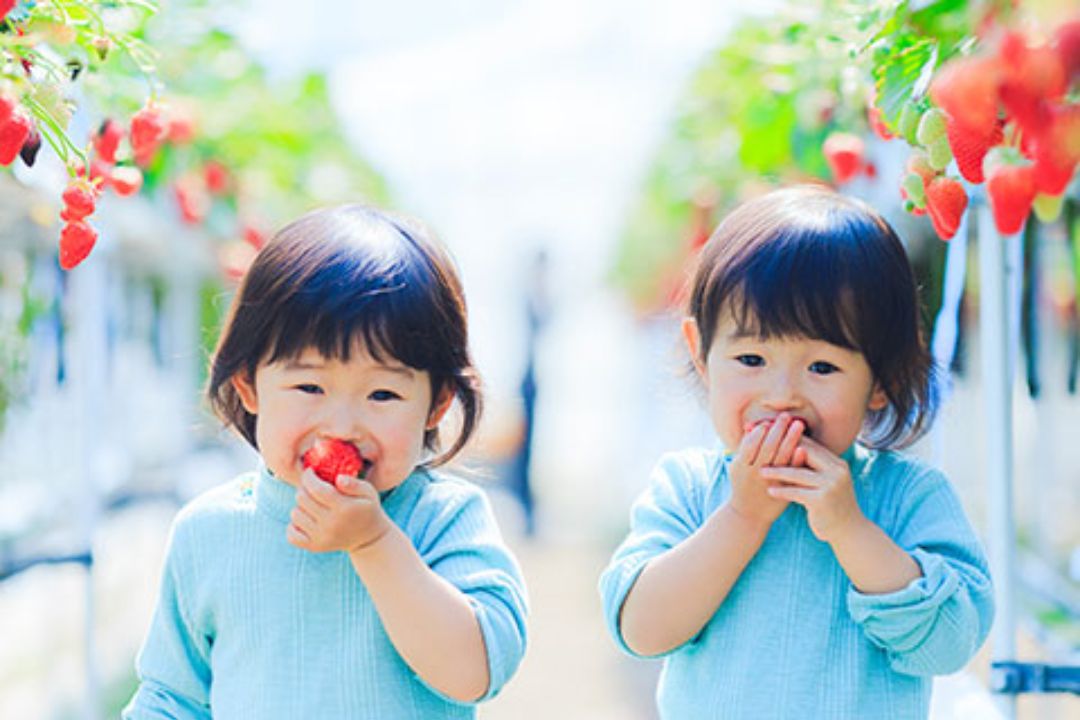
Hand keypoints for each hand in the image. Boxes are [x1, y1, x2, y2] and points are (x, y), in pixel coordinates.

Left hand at [288, 469, 391, 552]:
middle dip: (303, 488)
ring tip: (311, 503)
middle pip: (303, 499)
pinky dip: (294, 525)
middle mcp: (331, 524)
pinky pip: (291, 535)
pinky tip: (305, 518)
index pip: (317, 489)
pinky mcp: (315, 547)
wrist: (369, 539)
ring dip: (300, 505)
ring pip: (295, 514)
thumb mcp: (369, 493)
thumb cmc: (367, 509)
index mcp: (344, 508)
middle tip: (311, 486)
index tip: (310, 472)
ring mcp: (321, 537)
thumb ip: (354, 484)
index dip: (308, 477)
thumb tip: (338, 479)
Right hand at [726, 412, 806, 527]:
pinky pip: (789, 472)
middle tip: (786, 416)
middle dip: (777, 430)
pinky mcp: (781, 488)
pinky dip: (796, 459)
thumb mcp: (737, 467)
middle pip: (766, 448)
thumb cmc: (743, 486)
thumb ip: (744, 448)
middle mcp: (754, 472)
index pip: (750, 443)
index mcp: (741, 466)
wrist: (748, 515)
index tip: (770, 420)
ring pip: (780, 458)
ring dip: (790, 439)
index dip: (761, 431)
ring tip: (799, 424)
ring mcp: (768, 481)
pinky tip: (803, 447)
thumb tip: (751, 426)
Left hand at [759, 434, 864, 542]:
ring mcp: (831, 485)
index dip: (789, 438)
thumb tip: (790, 448)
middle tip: (761, 447)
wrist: (848, 531)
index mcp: (837, 463)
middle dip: (781, 449)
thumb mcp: (825, 482)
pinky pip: (797, 493)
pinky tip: (770, 491)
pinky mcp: (822, 501)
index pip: (811, 444)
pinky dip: (782, 491)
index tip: (772, 438)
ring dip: (777, 471)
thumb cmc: (831, 505)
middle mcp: (836, 471)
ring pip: (798, 473)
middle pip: (805, 453)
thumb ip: (812, 468)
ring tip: (760, 471)